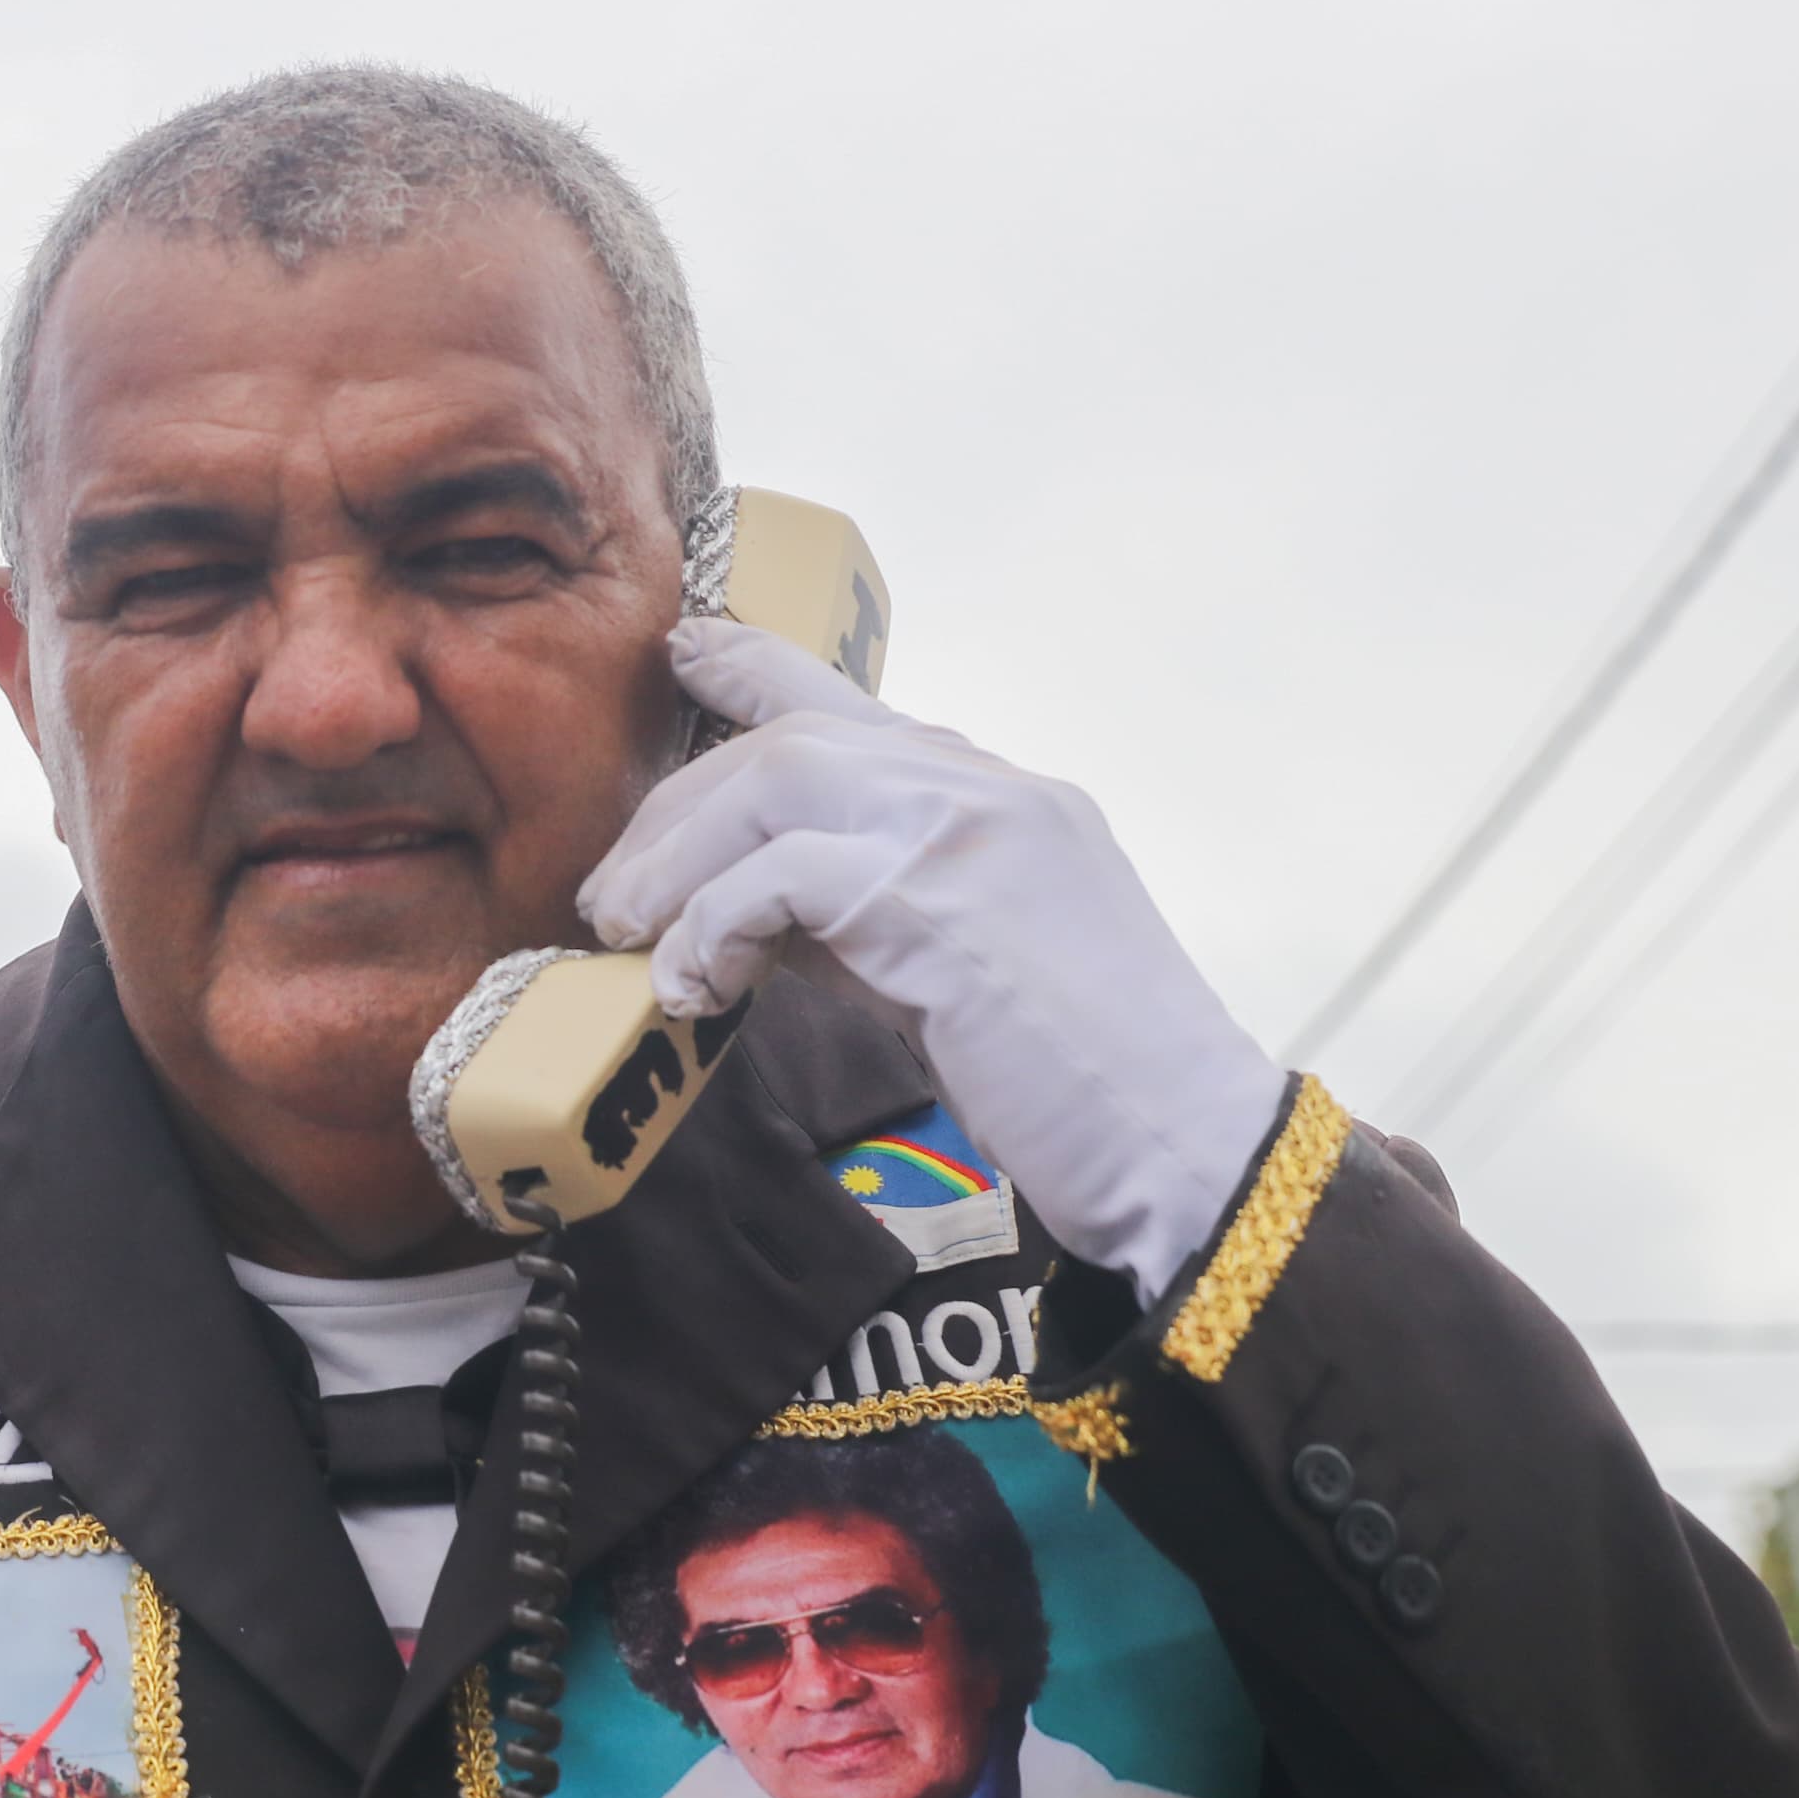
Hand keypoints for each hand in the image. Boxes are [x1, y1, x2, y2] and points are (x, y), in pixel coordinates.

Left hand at [581, 618, 1288, 1303]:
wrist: (1182, 1143)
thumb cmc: (1080, 1082)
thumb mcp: (965, 965)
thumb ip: (871, 914)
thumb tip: (757, 914)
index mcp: (1002, 796)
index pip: (856, 704)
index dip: (757, 668)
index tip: (688, 653)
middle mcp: (986, 789)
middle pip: (789, 743)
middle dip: (678, 813)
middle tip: (615, 895)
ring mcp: (966, 833)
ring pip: (773, 784)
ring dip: (678, 862)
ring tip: (628, 934)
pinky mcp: (935, 902)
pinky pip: (777, 878)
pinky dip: (713, 927)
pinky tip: (696, 988)